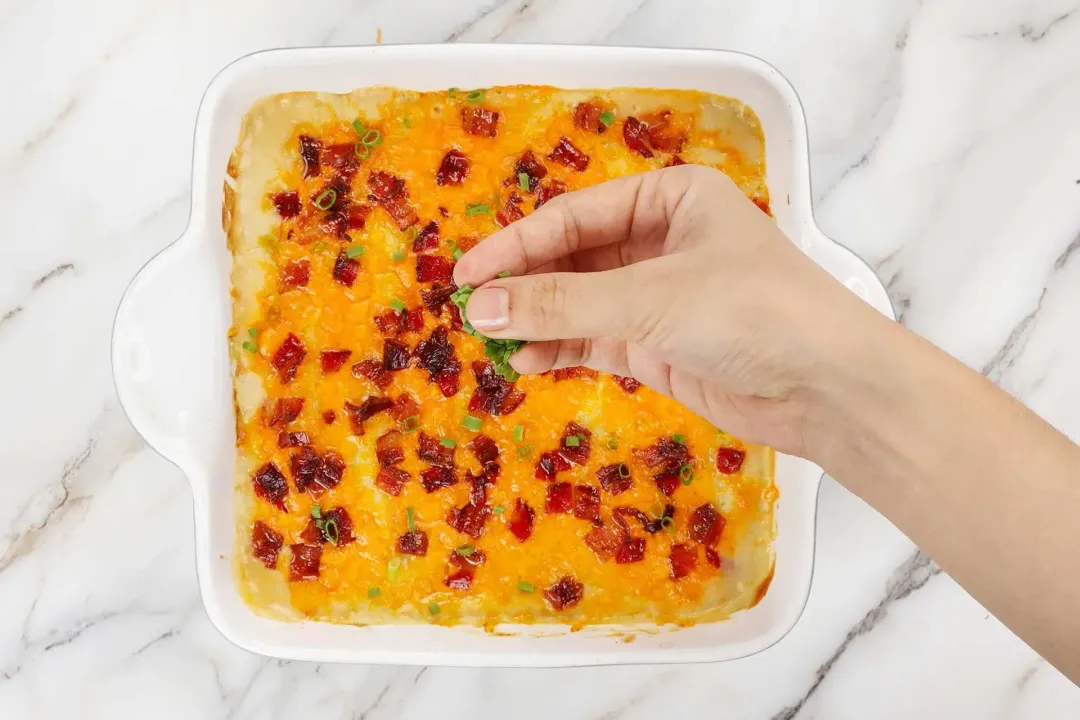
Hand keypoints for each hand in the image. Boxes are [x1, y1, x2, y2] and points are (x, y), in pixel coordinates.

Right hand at [453, 165, 889, 458]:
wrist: (828, 388)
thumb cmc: (753, 313)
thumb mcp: (650, 299)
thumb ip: (562, 303)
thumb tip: (482, 306)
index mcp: (670, 198)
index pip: (573, 216)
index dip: (515, 246)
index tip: (467, 275)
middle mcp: (661, 240)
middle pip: (572, 257)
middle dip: (523, 286)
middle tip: (470, 311)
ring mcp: (659, 295)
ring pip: (578, 301)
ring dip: (535, 320)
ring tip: (489, 340)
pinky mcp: (658, 344)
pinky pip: (593, 338)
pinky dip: (558, 348)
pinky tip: (524, 359)